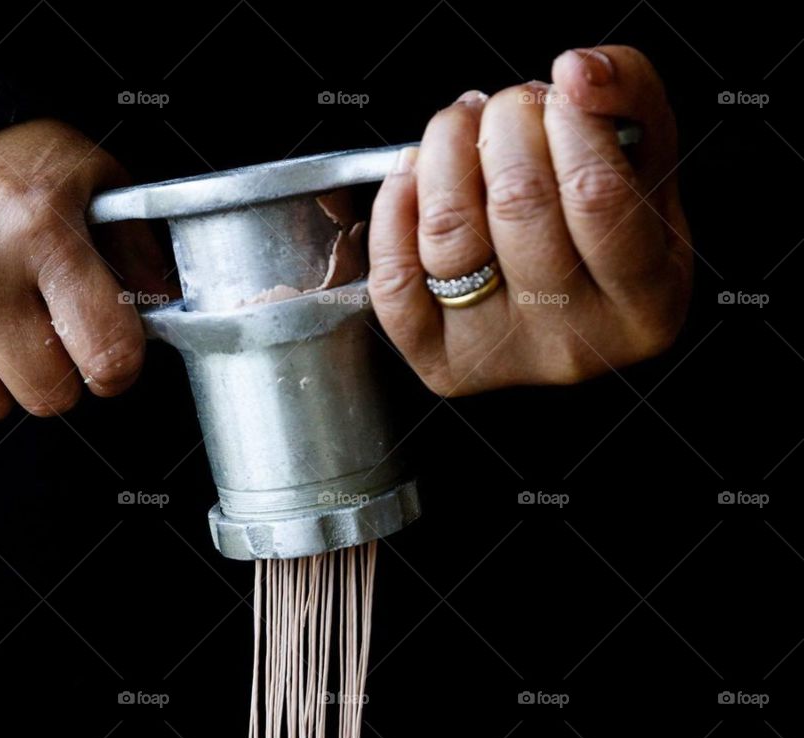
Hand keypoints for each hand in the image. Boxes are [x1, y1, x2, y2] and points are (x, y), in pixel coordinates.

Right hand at [0, 119, 165, 421]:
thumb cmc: (15, 170)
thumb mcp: (94, 183)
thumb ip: (136, 249)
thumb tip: (164, 310)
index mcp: (44, 233)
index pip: (108, 359)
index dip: (118, 368)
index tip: (110, 356)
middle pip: (47, 395)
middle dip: (58, 373)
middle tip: (46, 328)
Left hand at [368, 46, 692, 395]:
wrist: (566, 302)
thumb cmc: (607, 224)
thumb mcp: (645, 157)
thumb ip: (629, 94)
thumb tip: (576, 71)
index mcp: (646, 302)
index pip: (595, 191)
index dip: (568, 119)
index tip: (562, 91)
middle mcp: (575, 343)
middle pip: (518, 204)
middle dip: (505, 124)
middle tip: (510, 109)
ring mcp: (502, 358)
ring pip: (451, 234)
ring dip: (445, 151)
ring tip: (464, 129)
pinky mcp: (441, 363)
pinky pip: (396, 283)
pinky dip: (394, 210)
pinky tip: (417, 178)